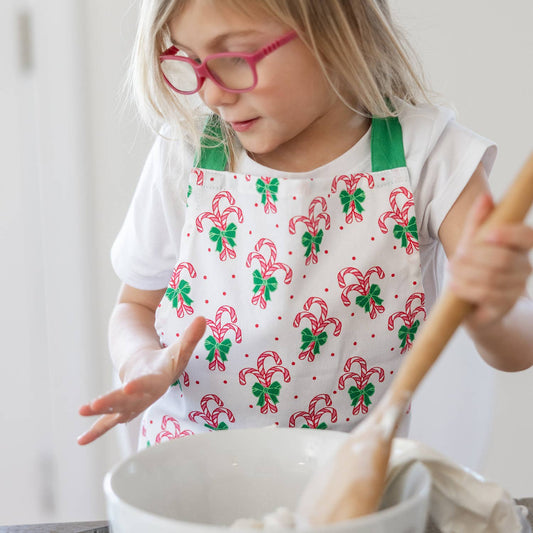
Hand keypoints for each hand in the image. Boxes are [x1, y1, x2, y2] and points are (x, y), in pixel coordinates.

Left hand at [77, 316, 205, 444]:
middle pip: (128, 401)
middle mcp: (144, 397)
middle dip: (112, 402)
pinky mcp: (121, 409)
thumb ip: (190, 337)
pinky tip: (81, 440)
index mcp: (158, 381)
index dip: (140, 385)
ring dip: (99, 412)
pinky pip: (108, 423)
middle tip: (96, 404)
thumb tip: (203, 318)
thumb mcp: (180, 349)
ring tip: (83, 409)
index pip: (149, 383)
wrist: (157, 376)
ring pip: (115, 411)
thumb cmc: (168, 362)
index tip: (128, 387)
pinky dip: (95, 431)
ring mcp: (132, 405)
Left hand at [447, 194, 532, 328]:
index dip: (510, 235)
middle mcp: (523, 267)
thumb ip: (478, 221)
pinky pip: (487, 295)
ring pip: (492, 278)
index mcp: (519, 247)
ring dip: (466, 273)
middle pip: (503, 259)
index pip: (526, 236)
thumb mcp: (472, 242)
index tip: (489, 235)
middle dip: (473, 258)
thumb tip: (485, 197)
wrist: (471, 304)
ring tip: (452, 271)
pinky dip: (467, 289)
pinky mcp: (504, 307)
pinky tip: (455, 285)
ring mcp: (516, 289)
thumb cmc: (473, 268)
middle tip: (454, 259)